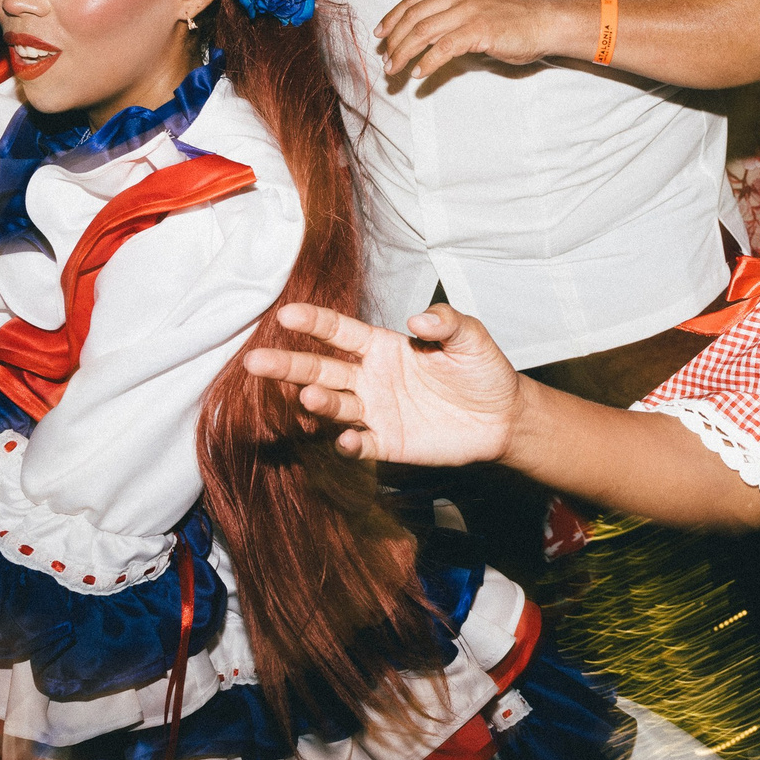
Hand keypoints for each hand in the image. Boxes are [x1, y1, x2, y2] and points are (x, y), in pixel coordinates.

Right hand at [242, 301, 523, 467]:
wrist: (503, 417)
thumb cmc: (483, 370)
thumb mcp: (470, 337)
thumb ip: (446, 322)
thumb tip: (417, 319)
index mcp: (383, 347)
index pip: (339, 332)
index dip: (313, 323)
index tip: (286, 315)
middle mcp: (370, 378)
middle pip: (320, 369)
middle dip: (288, 365)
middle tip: (256, 361)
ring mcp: (375, 412)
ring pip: (334, 406)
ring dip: (318, 402)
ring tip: (308, 396)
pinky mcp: (387, 443)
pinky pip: (359, 444)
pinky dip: (348, 444)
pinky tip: (345, 440)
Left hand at [376, 0, 582, 81]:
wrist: (545, 22)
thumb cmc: (514, 19)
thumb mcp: (478, 5)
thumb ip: (452, 12)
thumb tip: (426, 35)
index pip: (413, 0)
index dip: (392, 18)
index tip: (380, 34)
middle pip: (413, 16)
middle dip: (394, 41)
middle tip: (386, 60)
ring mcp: (468, 9)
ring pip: (423, 31)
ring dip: (404, 53)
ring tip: (395, 70)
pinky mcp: (478, 29)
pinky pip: (443, 47)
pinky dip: (427, 62)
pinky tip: (419, 73)